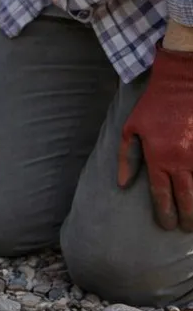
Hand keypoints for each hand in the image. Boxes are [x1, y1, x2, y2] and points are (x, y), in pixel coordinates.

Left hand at [118, 42, 192, 230]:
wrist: (182, 82)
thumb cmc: (154, 105)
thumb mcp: (130, 129)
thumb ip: (127, 158)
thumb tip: (124, 184)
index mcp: (159, 158)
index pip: (161, 195)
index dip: (165, 213)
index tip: (167, 225)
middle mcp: (181, 160)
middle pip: (186, 198)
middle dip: (187, 218)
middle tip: (185, 228)